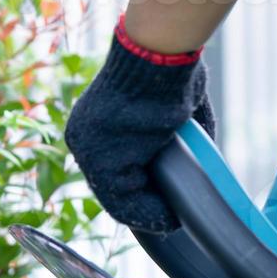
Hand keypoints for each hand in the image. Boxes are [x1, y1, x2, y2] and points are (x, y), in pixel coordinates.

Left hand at [64, 21, 216, 233]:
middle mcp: (83, 139)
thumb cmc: (169, 71)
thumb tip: (193, 154)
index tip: (162, 198)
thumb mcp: (166, 106)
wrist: (157, 57)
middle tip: (170, 214)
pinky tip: (169, 219)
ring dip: (147, 213)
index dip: (140, 185)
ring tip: (171, 220)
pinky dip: (149, 215)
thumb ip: (171, 133)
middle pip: (113, 183)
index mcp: (95, 122)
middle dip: (144, 201)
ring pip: (118, 197)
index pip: (113, 163)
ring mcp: (89, 153)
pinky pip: (124, 203)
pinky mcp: (102, 166)